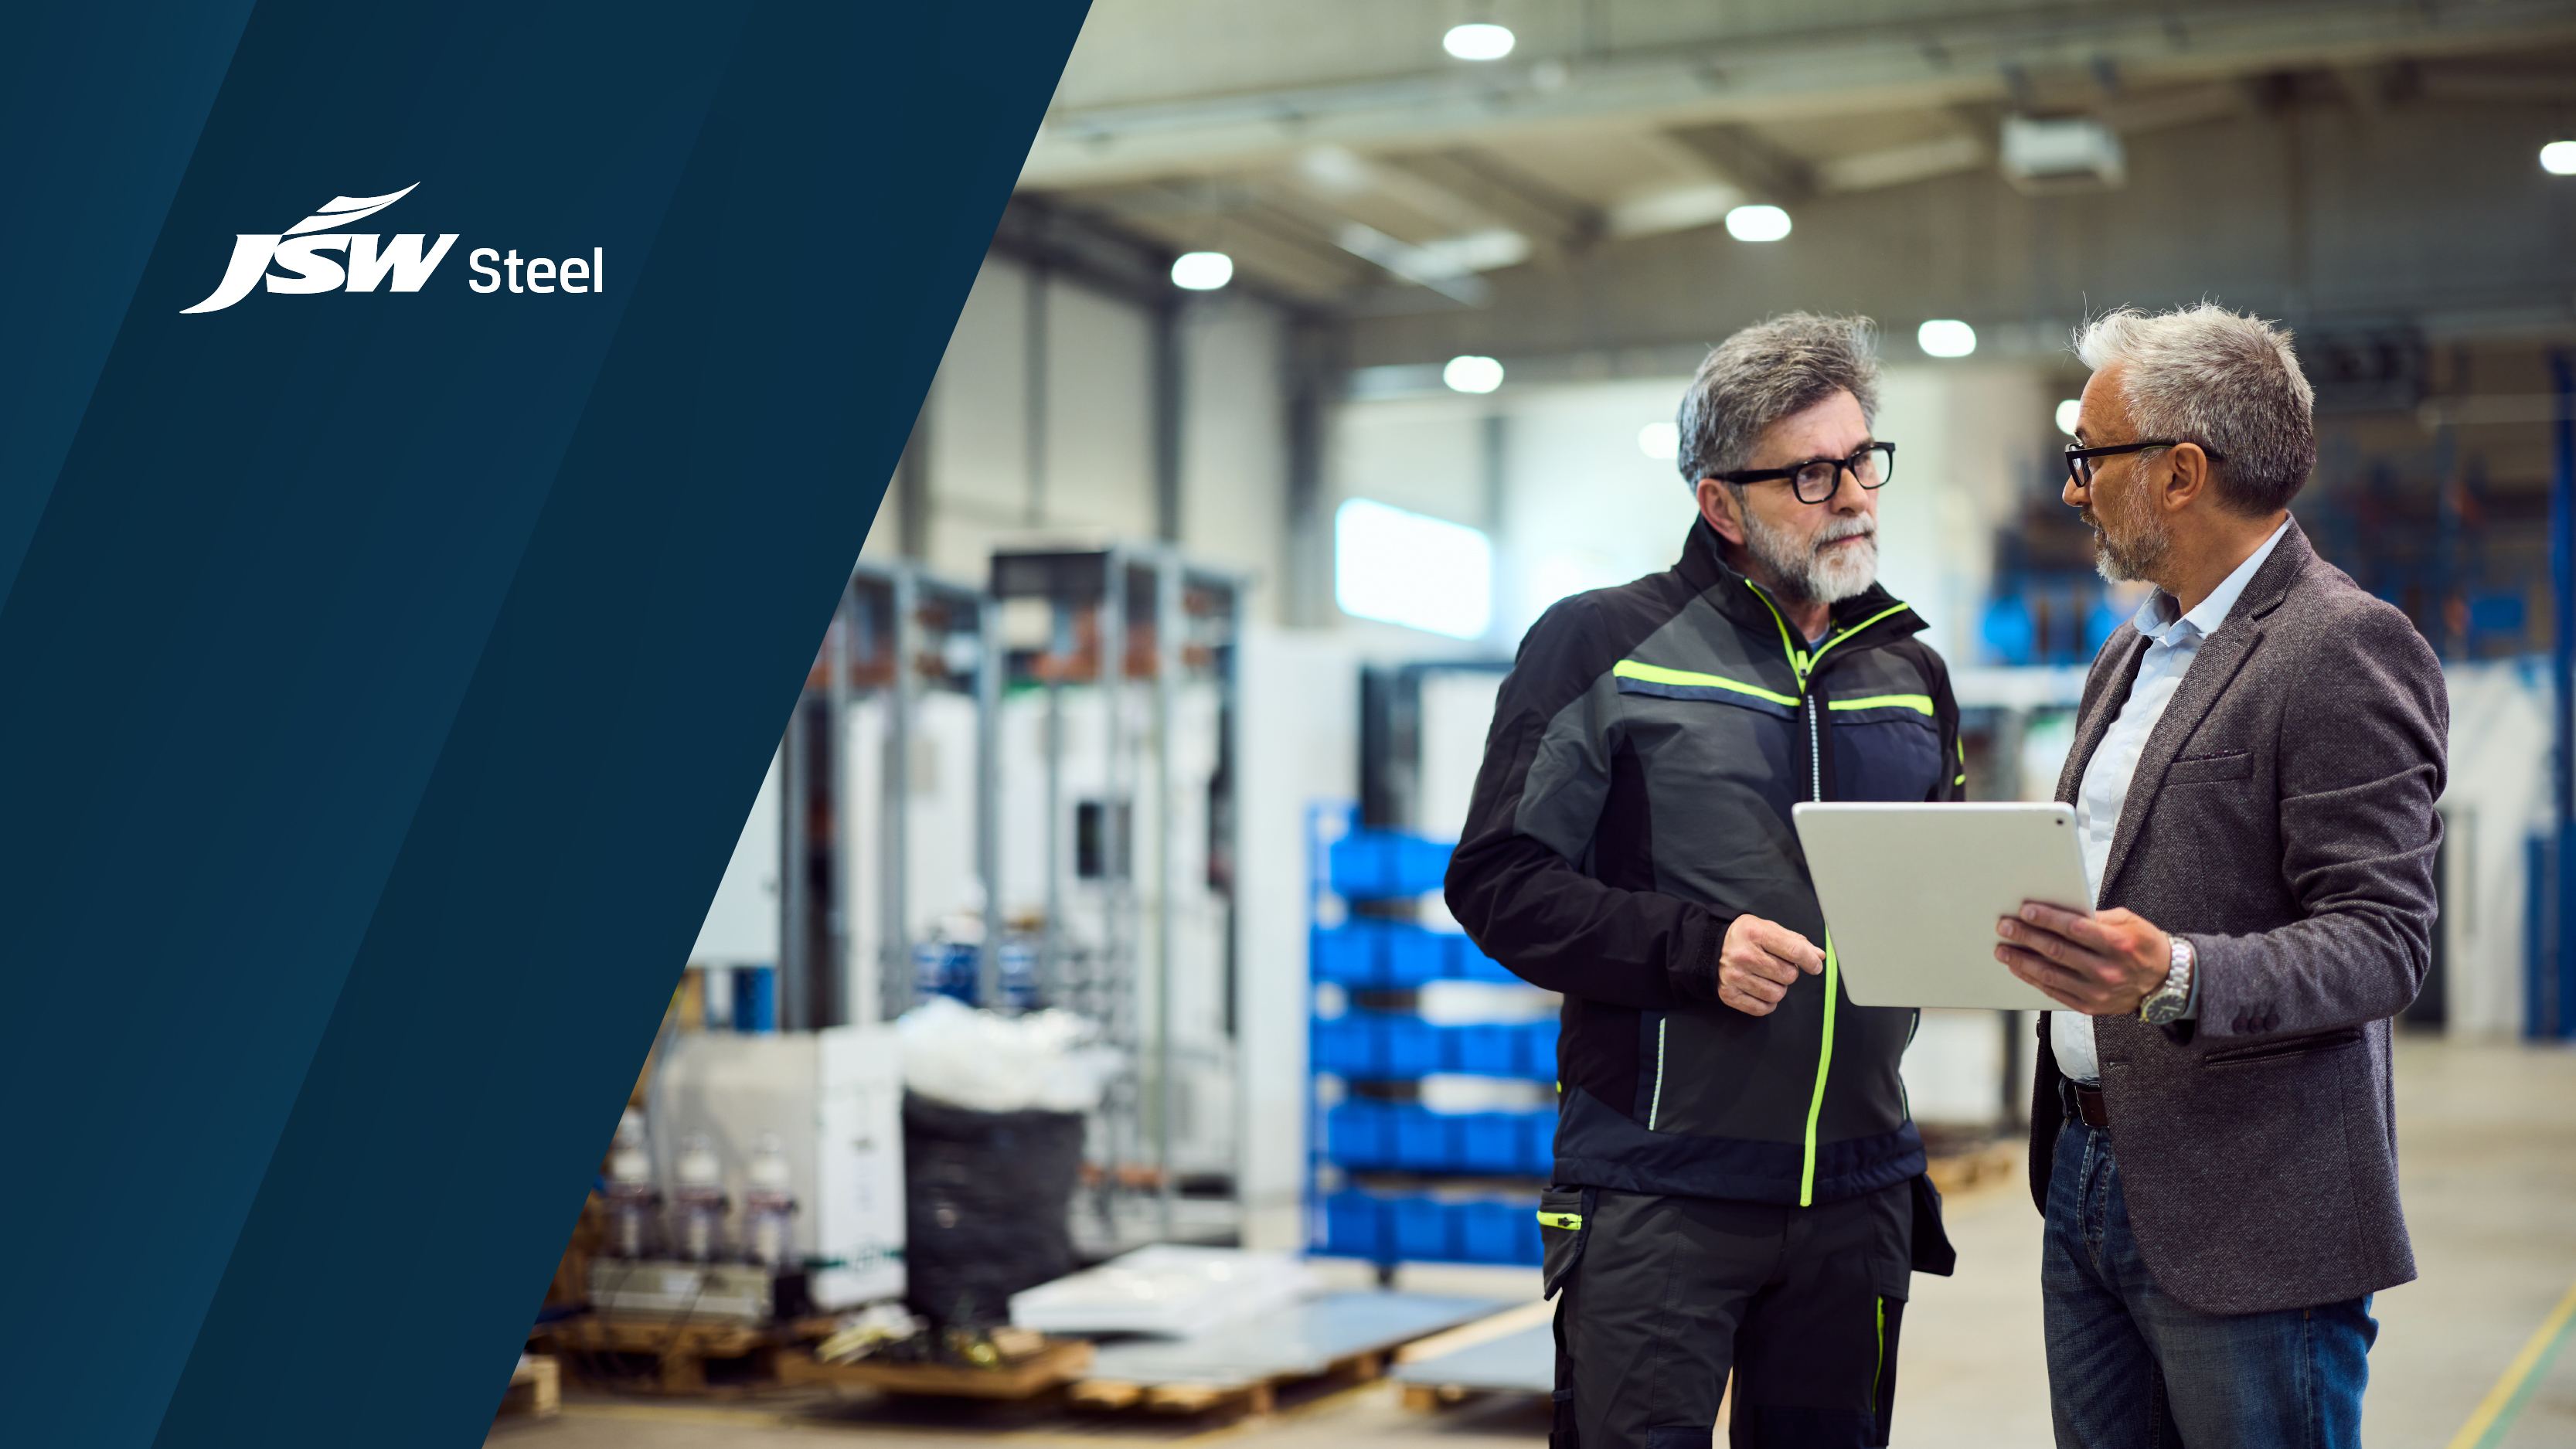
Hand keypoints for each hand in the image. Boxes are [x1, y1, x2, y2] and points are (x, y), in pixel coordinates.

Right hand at [1718, 914, 1824, 1016]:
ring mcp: (1735, 976)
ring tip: (1766, 977)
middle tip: (1776, 965)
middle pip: (1788, 975)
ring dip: (1778, 988)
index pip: (1794, 951)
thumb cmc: (1744, 936)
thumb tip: (1818, 956)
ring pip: (1777, 994)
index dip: (1810, 961)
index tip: (1815, 966)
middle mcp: (1743, 955)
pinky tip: (1760, 989)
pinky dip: (1767, 1002)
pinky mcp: (1729, 994)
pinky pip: (1763, 1008)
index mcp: (1755, 933)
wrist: (1707, 945)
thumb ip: (1795, 941)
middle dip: (1789, 972)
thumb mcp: (1767, 928)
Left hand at [1993, 901, 2171, 1014]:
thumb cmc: (2144, 945)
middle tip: (2004, 926)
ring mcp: (2097, 991)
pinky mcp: (2090, 1006)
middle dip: (2026, 936)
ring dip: (2021, 960)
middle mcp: (2106, 970)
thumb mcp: (2128, 922)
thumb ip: (2096, 917)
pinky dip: (2032, 979)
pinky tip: (2019, 967)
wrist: (2166, 982)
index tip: (2025, 911)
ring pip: (2050, 974)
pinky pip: (2054, 992)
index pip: (2074, 928)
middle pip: (2057, 950)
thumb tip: (2059, 911)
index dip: (2047, 919)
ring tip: (2003, 949)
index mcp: (2117, 944)